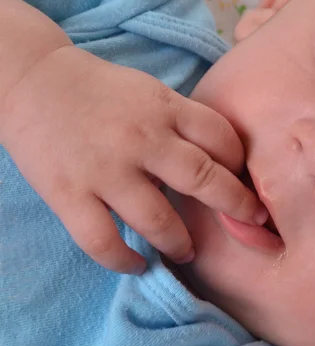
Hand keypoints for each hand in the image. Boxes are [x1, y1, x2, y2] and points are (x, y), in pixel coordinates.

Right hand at [1, 45, 266, 273]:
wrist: (33, 81)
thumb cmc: (103, 91)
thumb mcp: (153, 93)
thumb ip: (185, 123)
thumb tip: (225, 162)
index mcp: (165, 108)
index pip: (222, 137)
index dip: (241, 163)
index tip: (245, 181)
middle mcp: (142, 139)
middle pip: (203, 178)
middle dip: (236, 206)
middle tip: (251, 224)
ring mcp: (105, 170)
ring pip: (157, 220)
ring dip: (180, 244)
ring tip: (188, 251)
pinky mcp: (69, 194)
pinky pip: (102, 241)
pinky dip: (124, 262)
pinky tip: (138, 264)